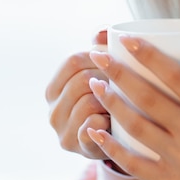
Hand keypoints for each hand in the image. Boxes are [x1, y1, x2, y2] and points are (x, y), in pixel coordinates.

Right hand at [45, 29, 110, 158]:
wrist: (120, 142)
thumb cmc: (112, 100)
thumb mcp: (104, 74)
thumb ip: (102, 49)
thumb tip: (101, 32)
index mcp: (54, 89)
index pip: (73, 61)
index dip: (98, 56)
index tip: (118, 57)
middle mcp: (52, 111)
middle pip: (81, 80)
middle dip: (108, 77)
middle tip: (126, 81)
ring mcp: (63, 131)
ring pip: (89, 101)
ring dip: (110, 100)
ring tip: (123, 102)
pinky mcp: (78, 147)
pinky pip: (91, 126)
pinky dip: (105, 121)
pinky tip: (114, 121)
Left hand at [86, 17, 179, 179]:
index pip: (176, 76)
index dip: (149, 55)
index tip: (128, 38)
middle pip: (149, 98)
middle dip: (118, 73)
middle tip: (98, 56)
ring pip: (136, 127)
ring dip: (110, 103)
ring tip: (94, 83)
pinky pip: (133, 163)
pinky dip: (110, 147)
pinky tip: (94, 128)